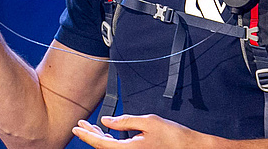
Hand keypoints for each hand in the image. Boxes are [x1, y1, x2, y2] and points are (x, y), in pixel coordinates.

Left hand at [73, 115, 213, 148]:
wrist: (190, 147)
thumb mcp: (149, 122)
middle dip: (90, 135)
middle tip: (80, 125)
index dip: (87, 135)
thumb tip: (107, 120)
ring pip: (110, 148)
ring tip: (91, 127)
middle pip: (103, 147)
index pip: (101, 143)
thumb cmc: (174, 136)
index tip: (77, 128)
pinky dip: (110, 140)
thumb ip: (125, 120)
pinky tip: (107, 132)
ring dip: (100, 137)